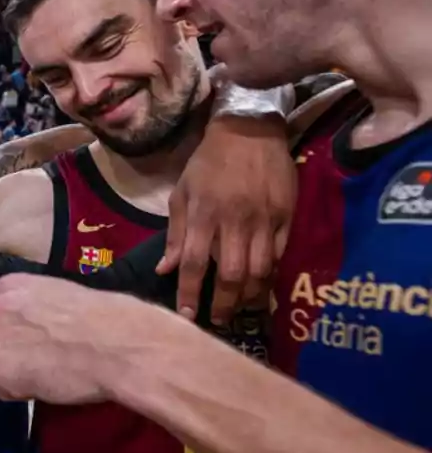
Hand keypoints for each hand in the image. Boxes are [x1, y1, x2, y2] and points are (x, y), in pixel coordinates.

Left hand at [0, 274, 150, 403]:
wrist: (114, 343)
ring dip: (16, 372)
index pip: (0, 312)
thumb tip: (38, 326)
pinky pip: (2, 389)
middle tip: (44, 359)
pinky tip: (47, 385)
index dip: (20, 330)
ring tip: (50, 373)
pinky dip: (21, 393)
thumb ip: (38, 307)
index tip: (39, 339)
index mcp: (9, 284)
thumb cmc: (102, 317)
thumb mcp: (61, 295)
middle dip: (13, 350)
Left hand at [158, 113, 294, 324]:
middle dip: (225, 304)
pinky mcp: (287, 218)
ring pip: (261, 271)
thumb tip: (165, 269)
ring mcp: (265, 221)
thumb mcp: (182, 192)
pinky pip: (280, 256)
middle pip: (233, 275)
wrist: (249, 132)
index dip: (190, 292)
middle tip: (219, 320)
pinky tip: (261, 286)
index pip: (195, 263)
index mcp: (204, 214)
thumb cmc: (208, 164)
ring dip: (250, 297)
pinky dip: (270, 276)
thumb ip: (176, 233)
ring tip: (240, 309)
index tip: (188, 316)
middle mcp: (235, 221)